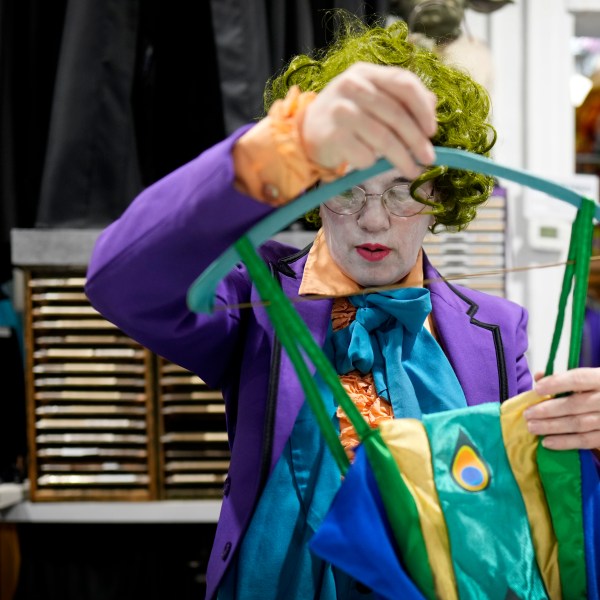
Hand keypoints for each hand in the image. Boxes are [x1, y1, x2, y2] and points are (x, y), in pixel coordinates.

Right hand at [301, 63, 437, 178]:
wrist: (305, 132)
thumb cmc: (345, 117)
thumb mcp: (370, 98)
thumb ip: (399, 99)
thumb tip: (432, 107)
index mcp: (366, 72)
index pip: (404, 83)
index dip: (423, 108)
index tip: (432, 131)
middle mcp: (352, 86)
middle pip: (396, 115)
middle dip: (417, 141)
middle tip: (429, 159)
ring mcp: (341, 110)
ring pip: (384, 139)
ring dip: (402, 159)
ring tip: (413, 171)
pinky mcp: (333, 136)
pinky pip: (364, 155)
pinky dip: (371, 163)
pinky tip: (368, 163)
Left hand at [524, 368, 599, 449]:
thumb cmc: (597, 391)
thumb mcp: (588, 379)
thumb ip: (564, 377)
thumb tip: (539, 376)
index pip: (578, 379)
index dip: (557, 384)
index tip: (537, 389)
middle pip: (574, 404)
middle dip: (547, 410)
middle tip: (527, 414)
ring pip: (578, 423)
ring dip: (552, 426)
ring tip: (532, 427)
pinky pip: (586, 440)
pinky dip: (565, 442)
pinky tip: (547, 442)